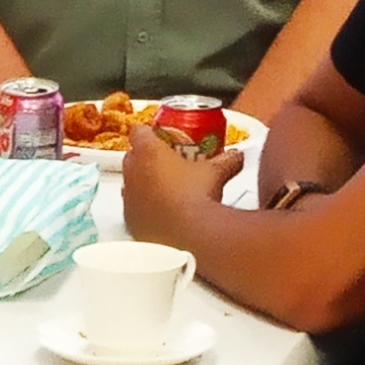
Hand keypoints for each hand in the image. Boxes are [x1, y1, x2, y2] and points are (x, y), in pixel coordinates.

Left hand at [113, 130, 233, 248]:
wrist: (189, 234)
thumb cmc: (197, 196)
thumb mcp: (216, 172)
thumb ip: (226, 159)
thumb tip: (236, 156)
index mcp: (148, 152)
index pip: (138, 131)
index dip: (148, 132)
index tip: (158, 136)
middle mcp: (132, 172)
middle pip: (132, 157)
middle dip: (146, 158)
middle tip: (166, 163)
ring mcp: (129, 198)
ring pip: (130, 184)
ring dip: (143, 184)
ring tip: (164, 189)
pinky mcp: (130, 221)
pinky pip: (133, 209)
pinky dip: (143, 208)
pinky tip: (161, 213)